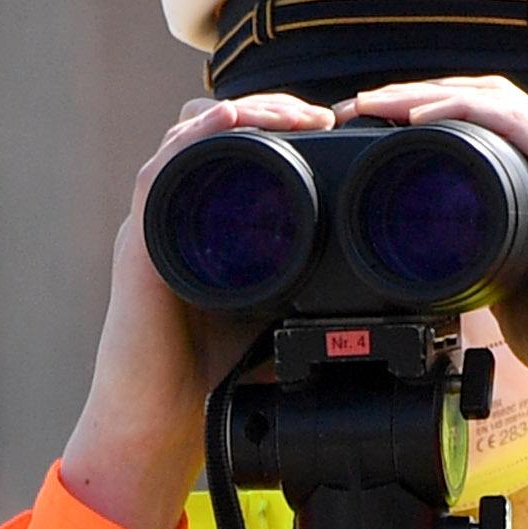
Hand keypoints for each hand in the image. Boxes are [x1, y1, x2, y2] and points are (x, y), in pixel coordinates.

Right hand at [56, 92, 343, 528]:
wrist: (162, 421)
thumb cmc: (215, 374)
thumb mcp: (285, 312)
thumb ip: (317, 287)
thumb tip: (389, 285)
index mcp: (211, 219)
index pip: (242, 140)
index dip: (283, 119)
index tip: (335, 126)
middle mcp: (179, 211)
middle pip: (217, 123)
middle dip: (270, 107)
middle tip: (320, 118)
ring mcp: (155, 223)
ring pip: (189, 133)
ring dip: (242, 111)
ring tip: (289, 116)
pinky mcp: (138, 244)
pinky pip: (158, 172)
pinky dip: (195, 139)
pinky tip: (229, 123)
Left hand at [341, 75, 527, 407]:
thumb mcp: (500, 277)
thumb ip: (475, 248)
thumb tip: (431, 249)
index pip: (487, 121)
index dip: (430, 112)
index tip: (374, 126)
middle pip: (485, 100)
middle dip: (418, 94)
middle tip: (361, 105)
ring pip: (494, 98)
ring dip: (428, 93)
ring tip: (378, 103)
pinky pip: (510, 120)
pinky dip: (461, 110)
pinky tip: (418, 117)